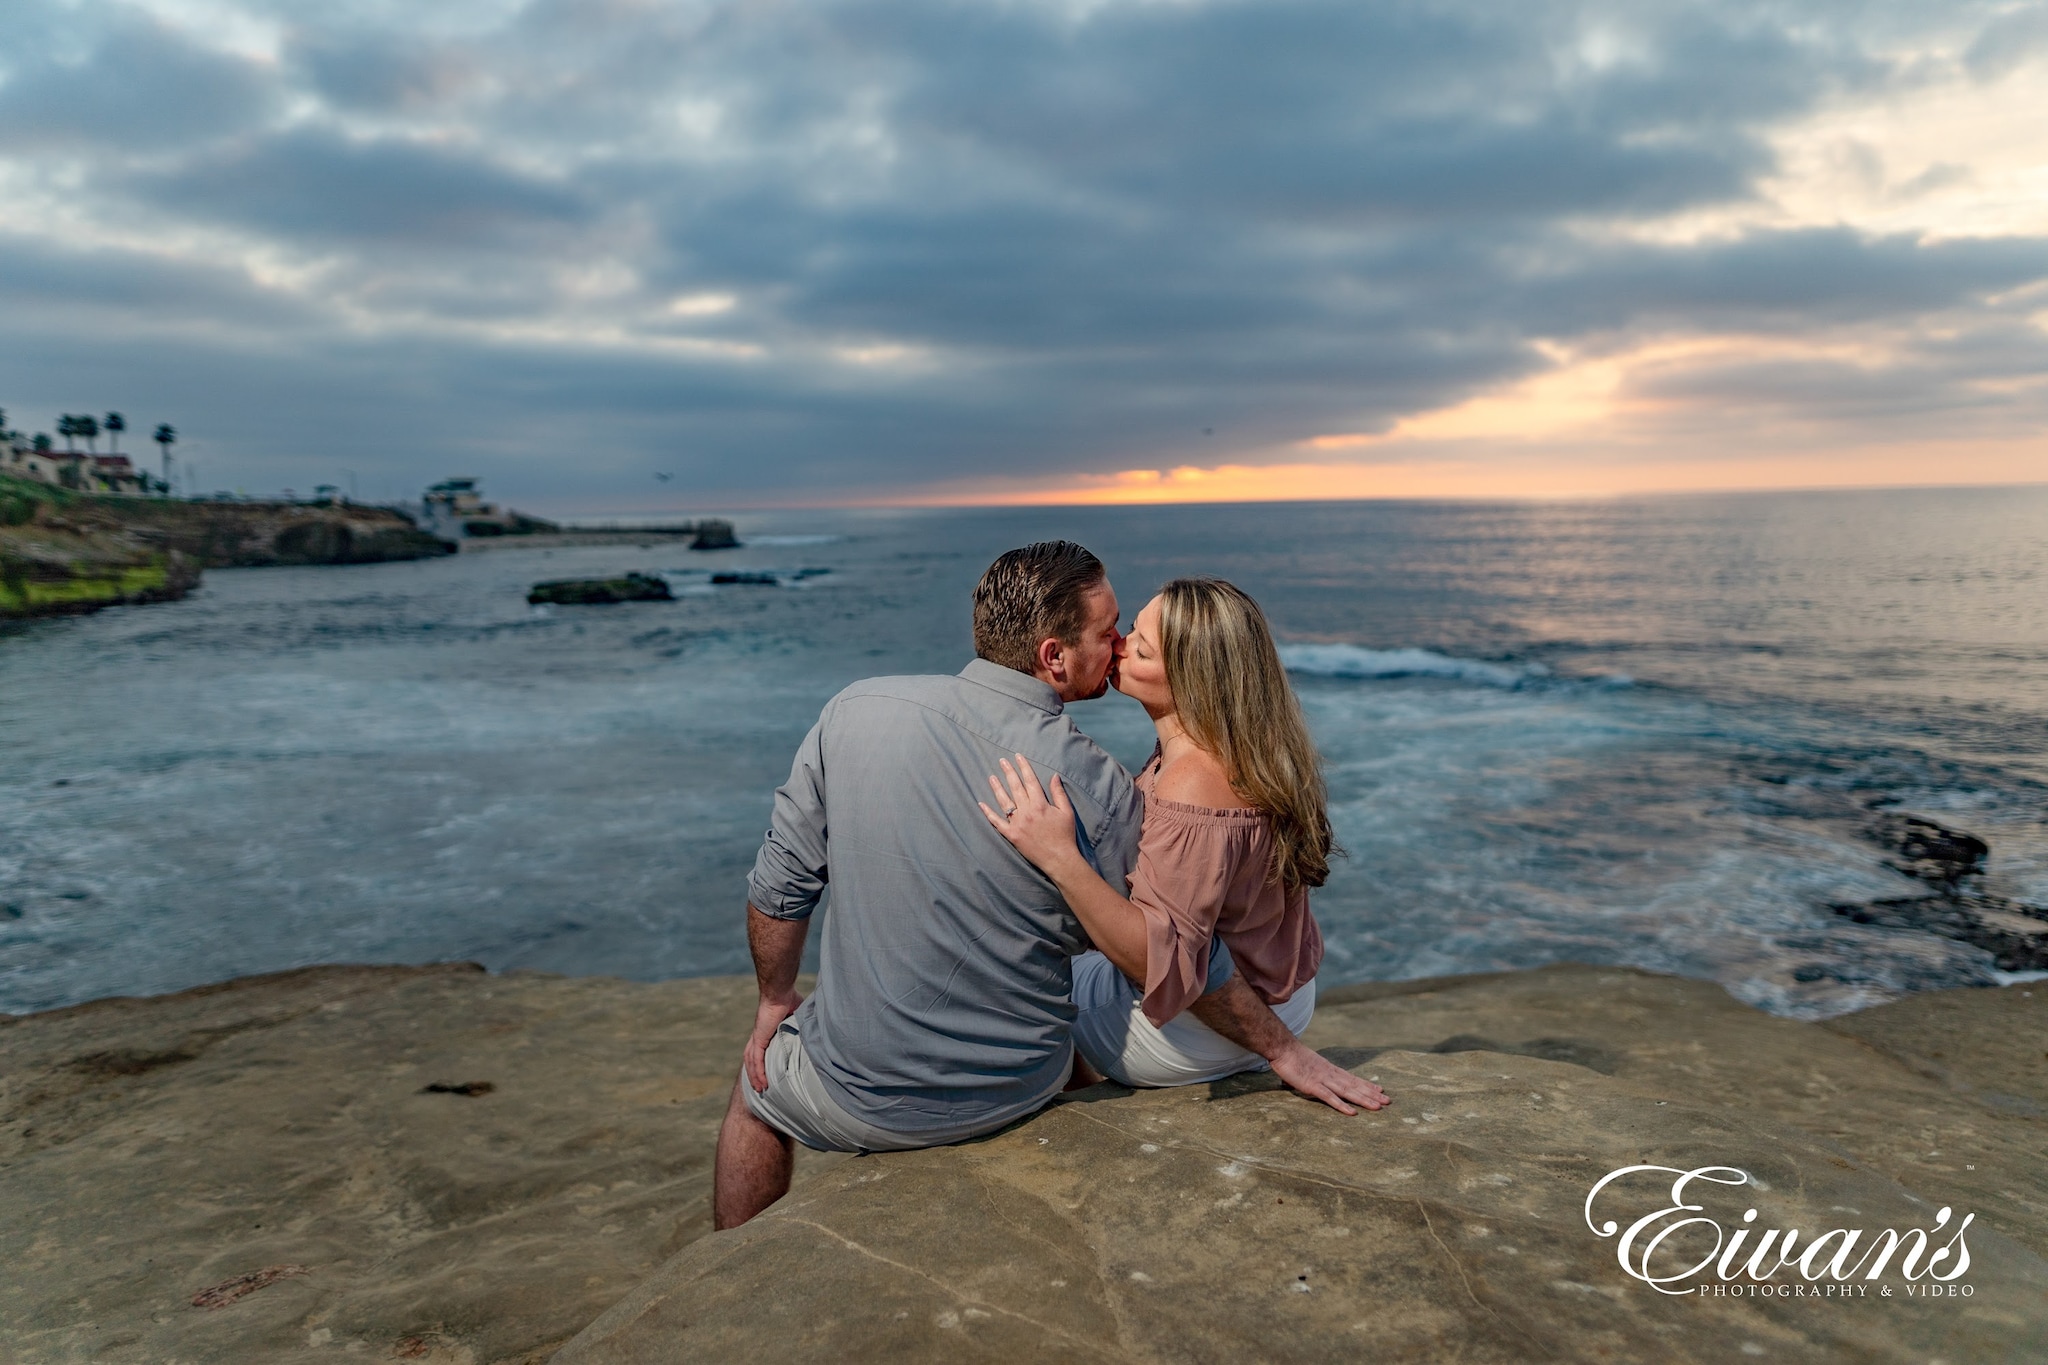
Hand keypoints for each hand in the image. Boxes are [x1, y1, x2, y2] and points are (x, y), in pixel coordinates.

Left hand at [744, 988, 803, 1092]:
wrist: (779, 991)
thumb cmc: (788, 998)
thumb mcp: (797, 1015)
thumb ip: (801, 1023)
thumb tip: (816, 1027)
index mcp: (766, 1030)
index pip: (759, 1050)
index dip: (760, 1062)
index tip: (765, 1073)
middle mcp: (759, 1035)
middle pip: (752, 1059)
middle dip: (754, 1074)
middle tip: (759, 1088)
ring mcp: (758, 1037)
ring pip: (752, 1062)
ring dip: (755, 1077)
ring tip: (760, 1089)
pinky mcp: (759, 1038)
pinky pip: (757, 1060)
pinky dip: (758, 1072)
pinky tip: (761, 1083)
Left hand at [979, 755, 1084, 876]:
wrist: (1059, 859)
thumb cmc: (1065, 835)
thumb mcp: (1067, 812)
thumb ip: (1059, 793)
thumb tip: (1054, 776)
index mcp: (1040, 804)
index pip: (1030, 781)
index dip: (1023, 767)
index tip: (1018, 756)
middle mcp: (1026, 812)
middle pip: (1015, 787)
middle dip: (1008, 772)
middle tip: (1002, 761)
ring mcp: (1017, 824)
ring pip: (1004, 802)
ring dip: (997, 788)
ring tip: (991, 777)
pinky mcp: (1011, 835)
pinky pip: (997, 822)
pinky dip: (988, 813)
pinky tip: (981, 803)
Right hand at [1267, 1039, 1390, 1114]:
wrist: (1282, 1048)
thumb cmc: (1292, 1057)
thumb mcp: (1308, 1065)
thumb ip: (1313, 1073)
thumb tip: (1313, 1078)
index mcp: (1329, 1069)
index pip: (1352, 1078)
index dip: (1366, 1084)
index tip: (1379, 1090)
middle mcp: (1330, 1074)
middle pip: (1354, 1086)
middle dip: (1371, 1094)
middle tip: (1388, 1101)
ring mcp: (1322, 1080)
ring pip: (1347, 1092)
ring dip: (1363, 1099)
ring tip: (1378, 1106)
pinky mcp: (1312, 1086)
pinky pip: (1329, 1097)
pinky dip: (1342, 1105)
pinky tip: (1352, 1112)